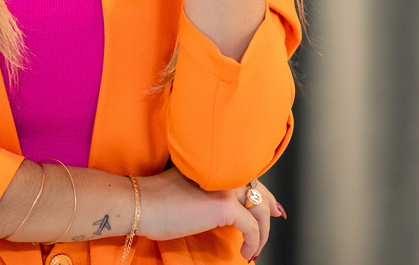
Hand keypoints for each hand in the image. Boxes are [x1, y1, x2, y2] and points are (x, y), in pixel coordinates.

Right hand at [136, 168, 284, 260]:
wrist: (140, 203)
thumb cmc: (155, 199)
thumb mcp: (188, 188)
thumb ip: (208, 190)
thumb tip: (224, 207)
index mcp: (214, 164)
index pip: (248, 175)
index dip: (262, 191)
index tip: (272, 205)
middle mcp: (224, 170)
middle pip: (259, 190)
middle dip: (271, 207)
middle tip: (277, 218)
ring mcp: (226, 186)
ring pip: (260, 210)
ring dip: (262, 232)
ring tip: (255, 248)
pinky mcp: (225, 206)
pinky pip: (252, 228)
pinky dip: (254, 242)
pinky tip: (246, 253)